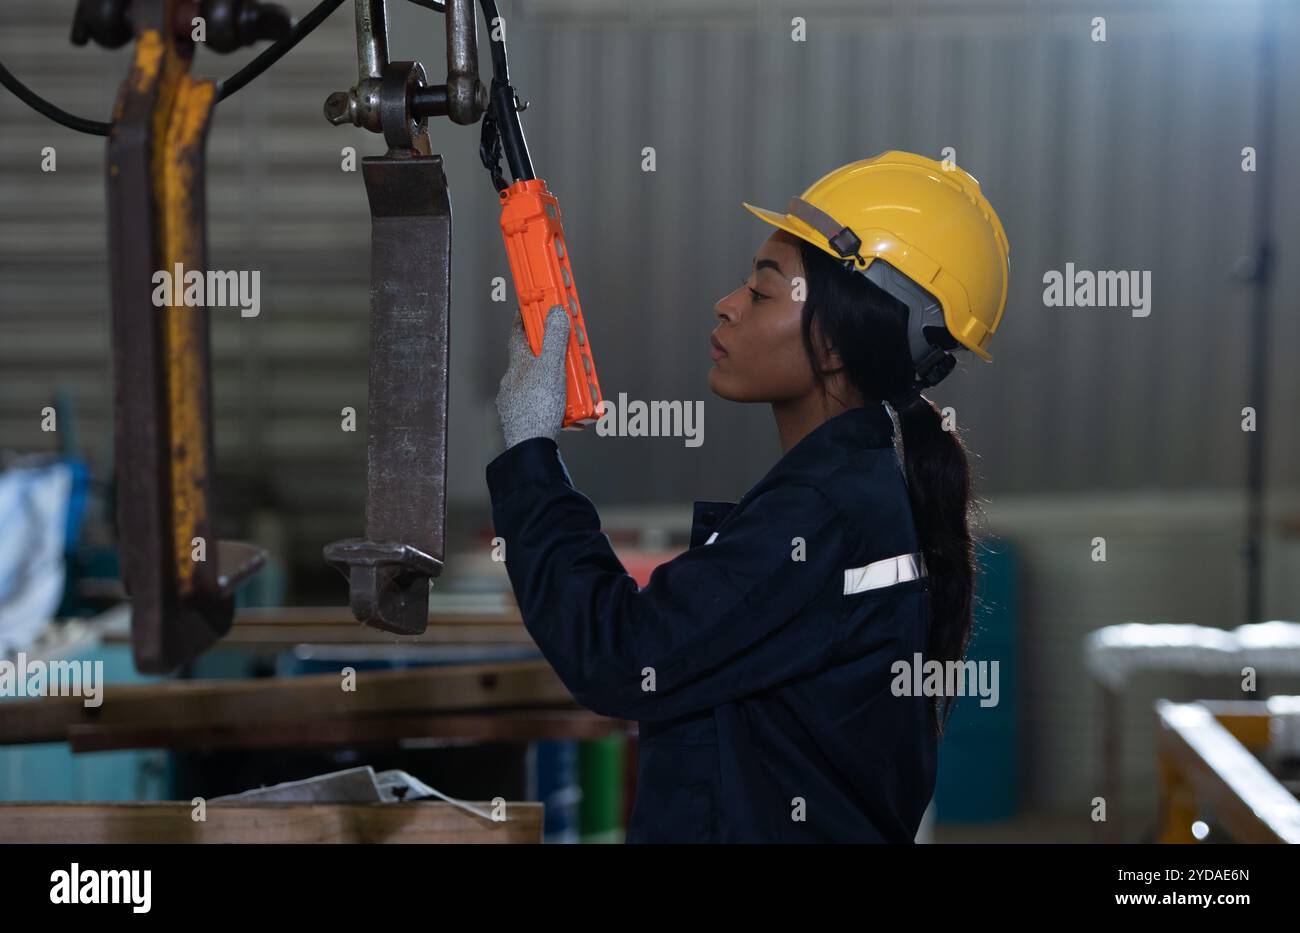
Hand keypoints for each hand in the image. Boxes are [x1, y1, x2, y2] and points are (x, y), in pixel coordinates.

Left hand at [495, 305, 570, 448]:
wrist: (530, 448)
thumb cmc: (536, 410)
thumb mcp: (552, 367)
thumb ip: (556, 338)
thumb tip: (556, 313)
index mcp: (518, 364)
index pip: (519, 332)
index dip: (528, 317)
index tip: (535, 306)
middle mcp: (514, 382)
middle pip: (536, 359)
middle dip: (556, 356)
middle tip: (573, 356)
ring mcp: (518, 402)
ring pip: (540, 383)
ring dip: (560, 383)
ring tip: (577, 391)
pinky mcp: (525, 420)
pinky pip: (543, 405)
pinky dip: (558, 405)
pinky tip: (569, 411)